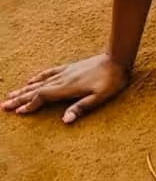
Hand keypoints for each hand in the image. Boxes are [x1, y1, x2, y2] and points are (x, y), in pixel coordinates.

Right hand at [2, 54, 130, 124]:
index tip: (17, 113)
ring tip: (11, 94)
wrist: (118, 59)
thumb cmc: (112, 80)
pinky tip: (31, 80)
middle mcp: (63, 79)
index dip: (30, 105)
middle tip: (3, 105)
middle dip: (19, 98)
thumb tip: (65, 121)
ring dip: (24, 89)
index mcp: (68, 88)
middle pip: (36, 90)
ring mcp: (66, 72)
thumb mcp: (100, 97)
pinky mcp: (70, 68)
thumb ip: (82, 108)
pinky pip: (49, 73)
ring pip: (39, 82)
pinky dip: (37, 77)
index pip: (43, 97)